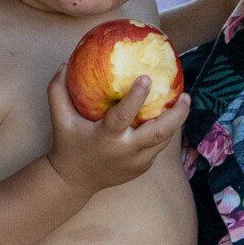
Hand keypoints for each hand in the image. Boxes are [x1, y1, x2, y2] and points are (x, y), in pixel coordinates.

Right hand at [44, 68, 188, 199]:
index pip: (123, 117)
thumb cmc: (68, 144)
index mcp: (106, 138)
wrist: (74, 181)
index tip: (147, 78)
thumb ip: (58, 91)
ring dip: (177, 121)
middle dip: (176, 114)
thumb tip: (64, 63)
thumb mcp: (60, 119)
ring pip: (164, 140)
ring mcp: (136, 162)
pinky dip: (166, 131)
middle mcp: (125, 151)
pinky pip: (158, 146)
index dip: (136, 98)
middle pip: (158, 133)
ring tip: (184, 101)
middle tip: (185, 95)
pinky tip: (170, 115)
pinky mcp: (142, 167)